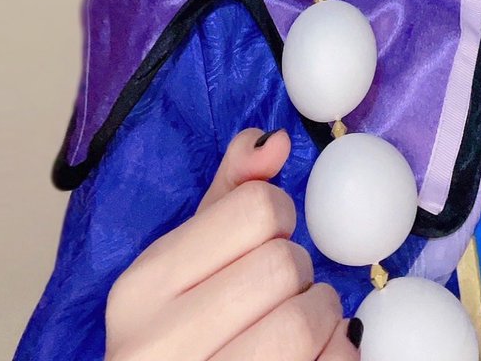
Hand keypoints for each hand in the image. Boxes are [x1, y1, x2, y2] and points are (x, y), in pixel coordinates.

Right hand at [104, 128, 358, 359]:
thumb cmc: (178, 336)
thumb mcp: (186, 261)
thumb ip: (230, 194)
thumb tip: (275, 141)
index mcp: (142, 286)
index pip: (256, 209)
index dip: (277, 219)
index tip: (264, 242)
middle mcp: (156, 344)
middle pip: (283, 265)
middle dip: (298, 273)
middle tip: (281, 293)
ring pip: (304, 322)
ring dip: (322, 317)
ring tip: (302, 327)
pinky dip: (337, 353)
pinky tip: (314, 356)